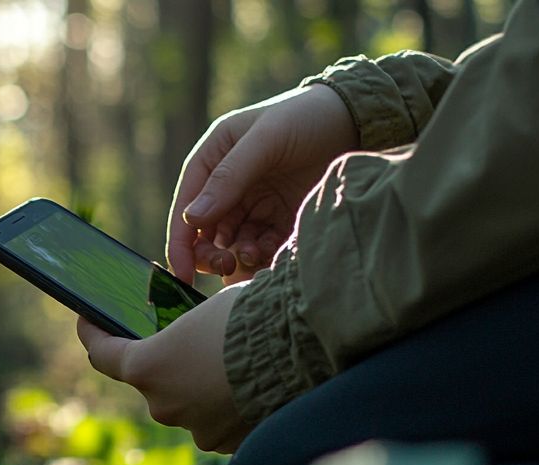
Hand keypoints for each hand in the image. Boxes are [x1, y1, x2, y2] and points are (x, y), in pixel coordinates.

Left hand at [76, 285, 248, 453]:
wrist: (300, 351)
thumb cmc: (250, 318)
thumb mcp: (204, 312)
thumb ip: (182, 334)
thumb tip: (186, 341)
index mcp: (147, 367)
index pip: (103, 354)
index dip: (93, 335)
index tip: (89, 322)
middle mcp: (162, 405)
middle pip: (153, 381)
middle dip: (167, 362)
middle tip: (188, 340)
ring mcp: (194, 429)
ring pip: (188, 403)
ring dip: (200, 386)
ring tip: (228, 362)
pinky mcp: (225, 444)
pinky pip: (216, 420)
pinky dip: (226, 405)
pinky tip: (248, 384)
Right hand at [167, 83, 357, 284]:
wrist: (358, 120)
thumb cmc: (307, 116)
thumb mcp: (266, 139)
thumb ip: (229, 177)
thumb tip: (192, 219)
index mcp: (213, 159)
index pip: (186, 206)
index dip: (181, 243)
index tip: (182, 274)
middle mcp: (228, 185)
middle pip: (205, 233)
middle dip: (211, 254)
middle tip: (226, 265)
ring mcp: (254, 204)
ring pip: (232, 245)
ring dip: (238, 257)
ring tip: (255, 255)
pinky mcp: (280, 219)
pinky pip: (262, 248)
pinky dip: (263, 257)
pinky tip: (273, 253)